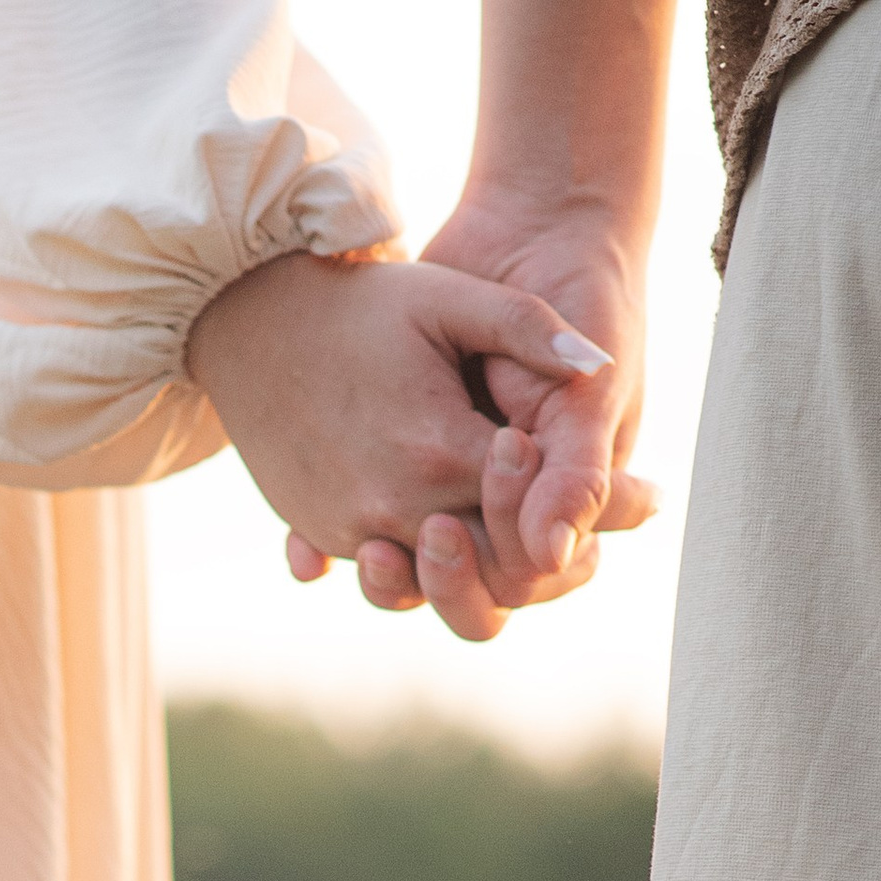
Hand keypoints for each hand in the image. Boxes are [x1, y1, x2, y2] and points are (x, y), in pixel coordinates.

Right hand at [186, 250, 628, 642]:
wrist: (250, 322)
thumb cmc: (361, 302)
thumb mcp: (452, 297)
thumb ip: (531, 330)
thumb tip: (601, 363)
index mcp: (438, 450)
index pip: (532, 509)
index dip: (583, 508)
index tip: (630, 496)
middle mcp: (392, 506)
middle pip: (491, 566)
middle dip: (540, 557)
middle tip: (587, 548)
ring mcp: (351, 529)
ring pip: (436, 583)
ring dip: (480, 571)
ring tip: (522, 547)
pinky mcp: (322, 534)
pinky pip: (386, 573)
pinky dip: (426, 565)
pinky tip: (458, 540)